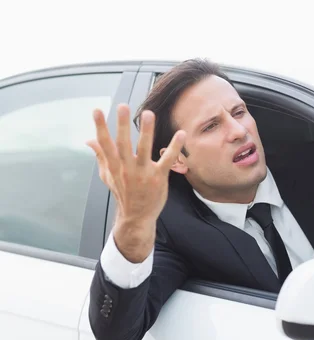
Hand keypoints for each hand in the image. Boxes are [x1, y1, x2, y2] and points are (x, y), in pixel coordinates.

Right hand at [87, 104, 184, 261]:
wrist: (136, 216)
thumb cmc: (123, 192)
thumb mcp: (107, 175)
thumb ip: (100, 155)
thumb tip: (88, 140)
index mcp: (114, 166)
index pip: (105, 143)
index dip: (100, 127)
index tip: (97, 110)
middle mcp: (126, 168)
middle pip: (123, 143)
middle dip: (121, 125)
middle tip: (122, 106)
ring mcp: (143, 173)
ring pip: (144, 149)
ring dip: (146, 131)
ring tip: (148, 114)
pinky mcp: (159, 177)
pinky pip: (167, 160)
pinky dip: (174, 147)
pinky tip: (181, 134)